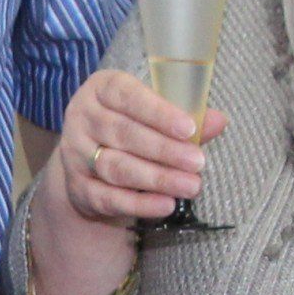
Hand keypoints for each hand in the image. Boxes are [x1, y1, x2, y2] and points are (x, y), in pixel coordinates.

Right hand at [51, 67, 224, 228]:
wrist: (88, 159)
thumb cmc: (129, 126)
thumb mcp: (153, 113)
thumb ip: (183, 118)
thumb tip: (218, 121)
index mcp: (101, 89)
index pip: (129, 97)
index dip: (159, 113)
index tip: (190, 130)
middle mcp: (82, 118)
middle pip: (124, 134)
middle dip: (165, 150)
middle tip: (198, 163)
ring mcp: (75, 154)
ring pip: (117, 168)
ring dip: (157, 179)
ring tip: (191, 186)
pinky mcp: (77, 187)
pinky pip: (109, 198)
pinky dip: (140, 204)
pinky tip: (166, 205)